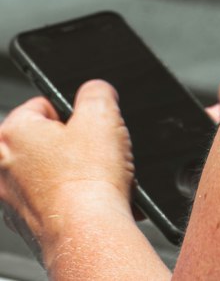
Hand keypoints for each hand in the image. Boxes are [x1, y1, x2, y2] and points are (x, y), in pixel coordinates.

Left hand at [0, 81, 134, 263]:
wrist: (88, 235)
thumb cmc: (87, 182)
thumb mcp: (102, 114)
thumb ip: (96, 91)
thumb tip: (95, 93)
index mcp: (11, 133)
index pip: (42, 104)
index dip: (72, 113)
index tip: (85, 127)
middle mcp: (2, 167)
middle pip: (44, 140)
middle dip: (70, 145)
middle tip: (92, 152)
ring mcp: (10, 200)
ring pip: (48, 171)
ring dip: (71, 172)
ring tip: (95, 179)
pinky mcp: (25, 225)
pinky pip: (51, 201)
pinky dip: (70, 199)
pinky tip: (90, 201)